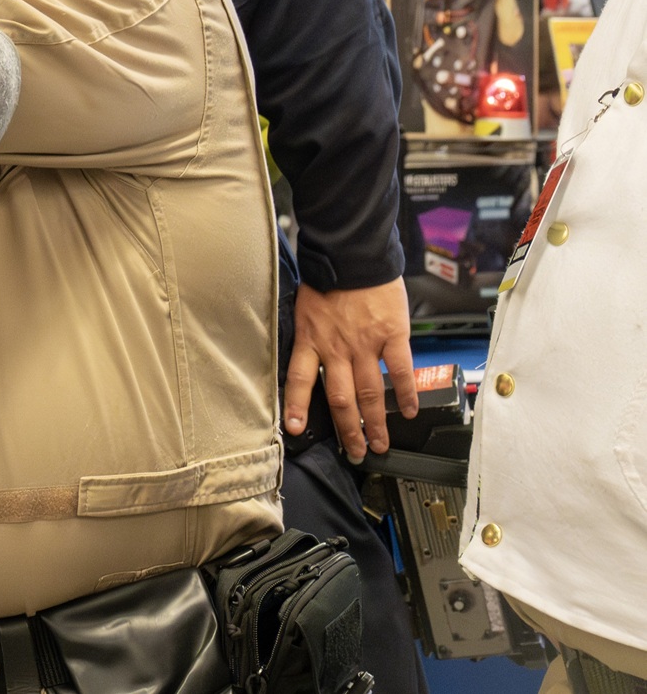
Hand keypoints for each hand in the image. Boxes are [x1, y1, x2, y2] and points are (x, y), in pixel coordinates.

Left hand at [285, 279, 415, 460]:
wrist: (353, 252)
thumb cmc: (329, 277)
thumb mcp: (306, 308)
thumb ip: (311, 334)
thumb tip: (310, 355)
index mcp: (311, 339)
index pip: (300, 380)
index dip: (296, 406)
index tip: (295, 429)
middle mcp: (336, 347)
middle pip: (340, 398)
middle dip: (348, 429)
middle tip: (356, 452)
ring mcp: (365, 343)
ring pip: (369, 392)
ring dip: (375, 422)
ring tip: (380, 443)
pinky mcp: (392, 334)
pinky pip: (399, 370)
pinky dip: (405, 393)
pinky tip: (409, 411)